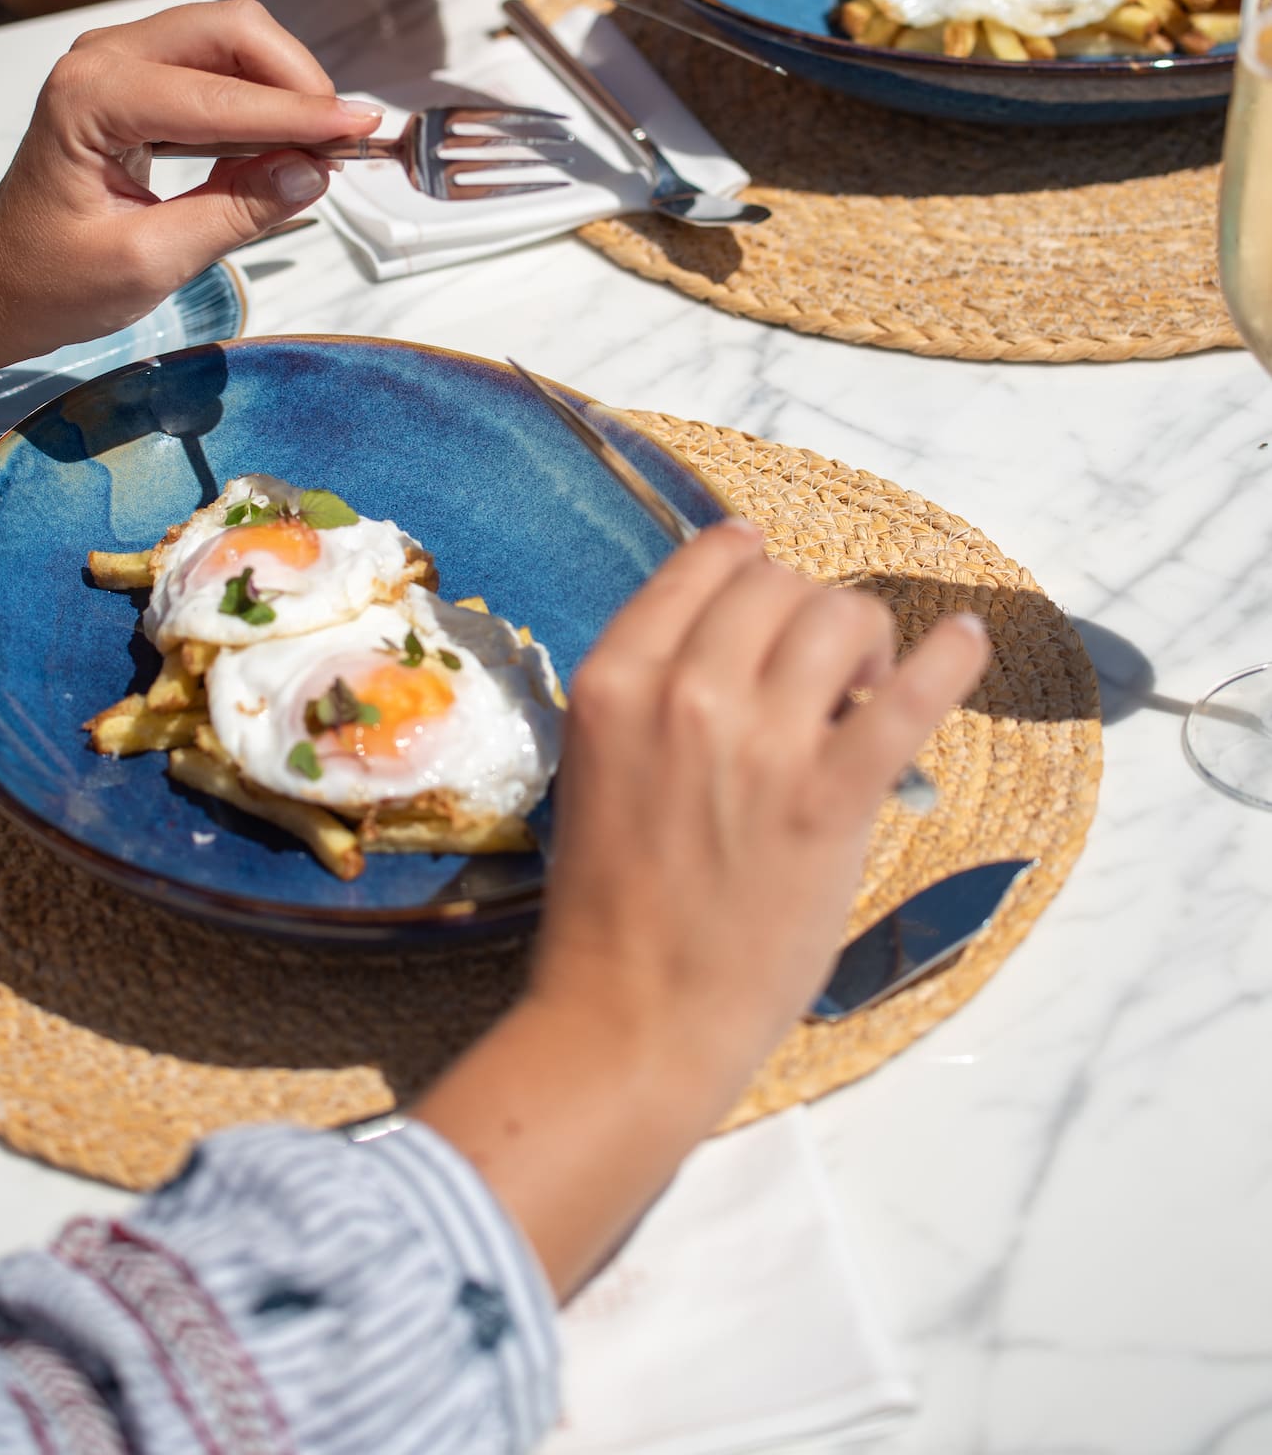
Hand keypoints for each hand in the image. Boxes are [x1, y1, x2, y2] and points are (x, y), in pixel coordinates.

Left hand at [0, 0, 380, 358]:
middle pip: (230, 32)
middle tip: (339, 142)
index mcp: (90, 100)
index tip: (362, 129)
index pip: (218, 96)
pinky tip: (279, 143)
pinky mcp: (135, 77)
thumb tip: (311, 174)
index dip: (298, 113)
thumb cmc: (52, 280)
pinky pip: (215, 64)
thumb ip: (234, 213)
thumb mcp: (149, 263)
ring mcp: (117, 61)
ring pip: (229, 39)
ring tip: (315, 149)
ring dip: (281, 85)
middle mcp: (101, 60)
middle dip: (295, 80)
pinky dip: (258, 96)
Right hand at [530, 523, 990, 1122]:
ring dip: (864, 637)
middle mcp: (684, 693)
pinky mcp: (829, 798)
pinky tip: (969, 642)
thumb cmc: (613, 901)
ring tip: (866, 686)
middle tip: (824, 666)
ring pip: (839, 616)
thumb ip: (657, 692)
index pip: (701, 565)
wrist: (635, 1014)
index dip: (747, 559)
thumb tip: (753, 643)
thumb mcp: (603, 763)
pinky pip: (908, 700)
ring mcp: (760, 743)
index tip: (771, 569)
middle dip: (808, 607)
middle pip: (777, 583)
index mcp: (615, 680)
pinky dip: (949, 660)